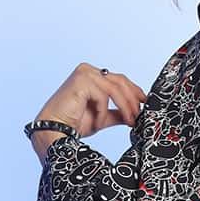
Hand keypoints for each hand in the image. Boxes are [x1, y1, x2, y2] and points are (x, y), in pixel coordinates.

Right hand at [31, 63, 147, 161]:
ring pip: (116, 88)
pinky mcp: (81, 80)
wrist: (54, 129)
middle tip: (139, 116)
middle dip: (133, 100)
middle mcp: (89, 70)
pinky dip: (104, 112)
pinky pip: (103, 96)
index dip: (135, 91)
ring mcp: (85, 73)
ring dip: (126, 106)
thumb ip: (117, 113)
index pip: (120, 80)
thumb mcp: (103, 117)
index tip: (145, 104)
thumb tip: (135, 115)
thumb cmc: (74, 124)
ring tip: (130, 121)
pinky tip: (98, 123)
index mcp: (93, 75)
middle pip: (121, 81)